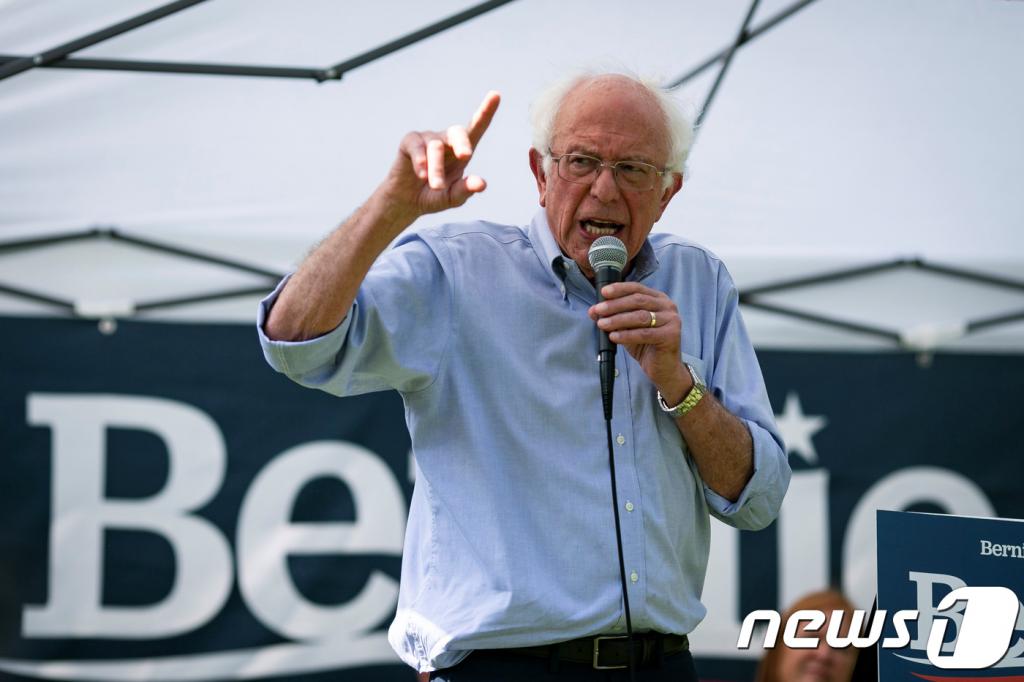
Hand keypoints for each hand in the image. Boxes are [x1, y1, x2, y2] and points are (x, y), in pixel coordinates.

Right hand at [381, 91, 500, 221]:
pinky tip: (421, 174)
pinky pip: (417, 146)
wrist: (406, 201)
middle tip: (466, 156)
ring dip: (436, 169)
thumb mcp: (452, 197)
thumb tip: (481, 184)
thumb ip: (466, 191)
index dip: (486, 111)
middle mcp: (446, 140)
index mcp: (462, 150)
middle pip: (458, 133)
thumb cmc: (434, 195)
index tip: (496, 95)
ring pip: (435, 147)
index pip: (477, 128)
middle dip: (462, 143)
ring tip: (436, 187)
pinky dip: (420, 160)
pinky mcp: (410, 142)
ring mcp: (427, 139)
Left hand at [588, 282, 690, 402]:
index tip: (603, 292)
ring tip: (602, 324)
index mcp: (658, 299)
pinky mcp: (671, 336)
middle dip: (615, 305)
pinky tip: (614, 337)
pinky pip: (644, 334)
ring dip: (618, 320)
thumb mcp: (627, 328)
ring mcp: (672, 320)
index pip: (637, 288)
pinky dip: (626, 335)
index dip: (619, 289)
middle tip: (598, 310)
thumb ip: (614, 317)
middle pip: (638, 301)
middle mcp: (668, 306)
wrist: (663, 368)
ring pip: (640, 316)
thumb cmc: (646, 345)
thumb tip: (594, 311)